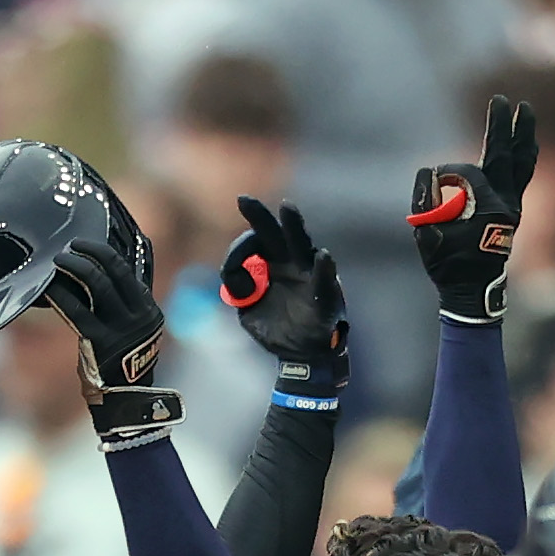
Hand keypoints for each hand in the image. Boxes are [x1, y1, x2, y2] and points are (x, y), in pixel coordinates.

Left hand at [44, 238, 180, 448]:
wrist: (125, 401)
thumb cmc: (123, 362)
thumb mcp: (134, 329)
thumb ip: (126, 303)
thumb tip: (107, 272)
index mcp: (148, 309)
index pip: (126, 269)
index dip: (103, 251)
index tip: (84, 243)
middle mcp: (139, 315)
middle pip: (113, 270)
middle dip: (89, 252)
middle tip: (70, 247)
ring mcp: (122, 329)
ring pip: (97, 284)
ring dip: (75, 267)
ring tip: (59, 261)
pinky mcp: (101, 342)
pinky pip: (77, 310)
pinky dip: (62, 295)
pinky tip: (49, 288)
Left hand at [218, 196, 346, 403]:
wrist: (302, 356)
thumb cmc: (277, 329)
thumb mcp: (247, 310)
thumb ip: (237, 290)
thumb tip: (231, 274)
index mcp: (271, 264)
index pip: (252, 244)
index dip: (238, 251)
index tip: (230, 269)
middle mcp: (290, 263)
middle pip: (274, 234)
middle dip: (259, 216)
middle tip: (242, 199)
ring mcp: (308, 275)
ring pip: (301, 245)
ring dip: (294, 227)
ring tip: (287, 208)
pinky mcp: (324, 294)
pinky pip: (324, 280)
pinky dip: (324, 269)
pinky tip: (323, 258)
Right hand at [409, 95, 536, 325]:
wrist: (472, 291)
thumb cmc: (447, 265)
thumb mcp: (427, 237)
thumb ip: (424, 202)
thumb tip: (431, 173)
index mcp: (487, 207)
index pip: (467, 173)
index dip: (448, 175)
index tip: (435, 185)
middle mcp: (505, 203)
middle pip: (505, 154)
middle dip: (502, 125)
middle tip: (504, 98)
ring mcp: (513, 205)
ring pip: (521, 162)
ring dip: (524, 134)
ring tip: (526, 109)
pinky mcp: (514, 209)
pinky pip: (524, 175)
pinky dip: (526, 155)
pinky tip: (527, 142)